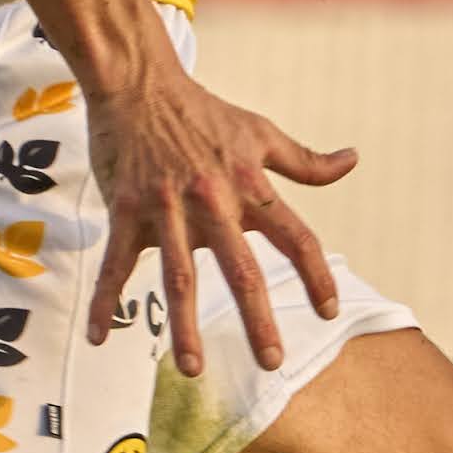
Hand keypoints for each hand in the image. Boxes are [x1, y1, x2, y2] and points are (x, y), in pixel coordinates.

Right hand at [83, 56, 357, 378]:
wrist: (139, 83)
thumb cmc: (203, 111)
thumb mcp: (260, 132)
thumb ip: (306, 161)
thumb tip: (352, 160)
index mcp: (249, 186)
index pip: (297, 236)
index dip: (317, 275)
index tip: (329, 311)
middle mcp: (213, 202)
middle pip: (241, 269)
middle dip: (257, 318)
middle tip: (272, 362)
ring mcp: (167, 209)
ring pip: (178, 276)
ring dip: (185, 326)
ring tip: (193, 369)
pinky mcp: (126, 211)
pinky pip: (114, 263)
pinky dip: (104, 300)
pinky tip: (99, 337)